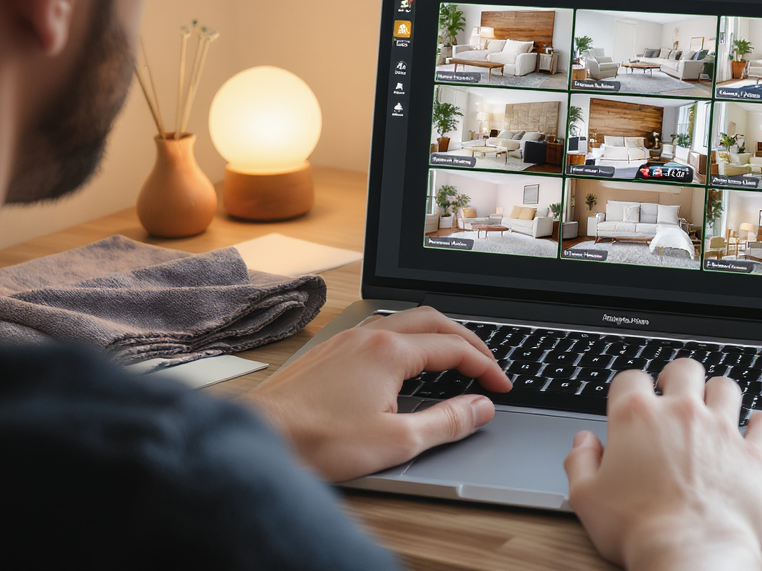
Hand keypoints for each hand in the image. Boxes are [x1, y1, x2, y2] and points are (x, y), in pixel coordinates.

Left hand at [244, 306, 511, 481]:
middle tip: (487, 363)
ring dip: (435, 334)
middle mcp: (367, 336)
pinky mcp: (326, 354)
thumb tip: (480, 408)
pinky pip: (377, 331)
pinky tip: (403, 362)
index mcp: (390, 351)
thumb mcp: (397, 441)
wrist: (259, 439)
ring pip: (402, 321)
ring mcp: (344, 342)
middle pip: (433, 320)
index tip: (501, 386)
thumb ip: (447, 421)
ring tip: (452, 356)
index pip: (454, 348)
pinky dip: (406, 340)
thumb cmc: (319, 441)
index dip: (485, 366)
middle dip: (467, 340)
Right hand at [564, 359, 761, 570]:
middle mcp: (681, 413)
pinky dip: (760, 423)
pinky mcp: (754, 454)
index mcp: (637, 418)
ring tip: (713, 405)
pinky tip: (755, 425)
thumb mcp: (587, 499)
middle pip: (684, 370)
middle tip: (674, 392)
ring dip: (718, 393)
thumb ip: (580, 463)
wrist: (690, 552)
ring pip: (726, 387)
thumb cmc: (638, 529)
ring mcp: (721, 430)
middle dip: (677, 377)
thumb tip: (583, 444)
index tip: (631, 400)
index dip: (629, 387)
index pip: (630, 379)